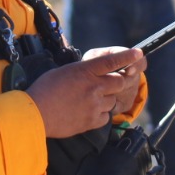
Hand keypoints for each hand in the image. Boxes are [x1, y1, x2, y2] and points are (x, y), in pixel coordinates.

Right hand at [26, 46, 144, 136]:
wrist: (36, 114)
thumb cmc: (44, 90)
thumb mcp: (63, 72)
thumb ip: (81, 72)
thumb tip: (90, 74)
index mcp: (85, 70)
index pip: (112, 60)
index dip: (128, 56)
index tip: (138, 53)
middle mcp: (94, 86)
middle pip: (120, 82)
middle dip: (115, 83)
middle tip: (104, 86)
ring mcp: (94, 104)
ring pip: (113, 101)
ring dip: (106, 100)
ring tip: (88, 102)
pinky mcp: (92, 121)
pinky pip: (106, 117)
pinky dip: (100, 115)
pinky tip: (87, 113)